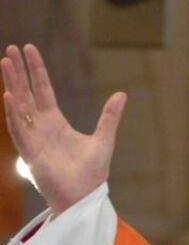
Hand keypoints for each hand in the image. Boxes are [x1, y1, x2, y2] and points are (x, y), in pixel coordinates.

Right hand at [1, 44, 126, 213]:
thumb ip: (109, 116)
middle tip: (10, 48)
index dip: (36, 71)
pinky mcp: (31, 153)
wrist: (85, 196)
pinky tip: (9, 95)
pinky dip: (14, 113)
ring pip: (18, 107)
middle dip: (18, 72)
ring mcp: (33, 139)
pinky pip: (19, 130)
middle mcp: (40, 127)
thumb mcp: (103, 138)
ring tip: (5, 63)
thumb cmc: (92, 172)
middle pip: (26, 93)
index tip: (29, 50)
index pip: (42, 90)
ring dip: (12, 85)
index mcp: (55, 123)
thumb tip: (121, 94)